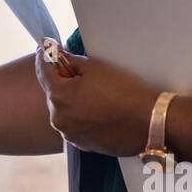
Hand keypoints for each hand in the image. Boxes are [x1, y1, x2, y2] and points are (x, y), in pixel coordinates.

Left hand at [33, 45, 159, 156]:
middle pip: (54, 92)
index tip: (46, 47)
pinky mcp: (82, 145)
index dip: (45, 56)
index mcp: (58, 97)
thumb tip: (53, 54)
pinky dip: (81, 115)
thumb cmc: (124, 92)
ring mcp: (70, 135)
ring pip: (64, 110)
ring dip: (72, 100)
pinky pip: (75, 124)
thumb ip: (69, 61)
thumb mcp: (95, 67)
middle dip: (63, 80)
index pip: (43, 71)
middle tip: (81, 71)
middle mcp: (58, 119)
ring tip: (96, 94)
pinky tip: (99, 109)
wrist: (149, 122)